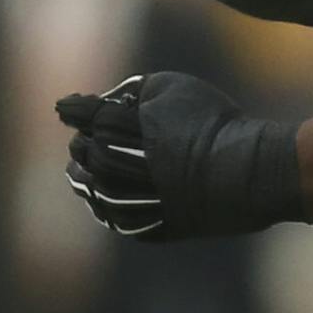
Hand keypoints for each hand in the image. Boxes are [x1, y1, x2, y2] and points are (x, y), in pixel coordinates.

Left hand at [57, 72, 301, 240]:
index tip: (63, 106)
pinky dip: (106, 209)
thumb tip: (114, 101)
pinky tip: (101, 201)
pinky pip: (121, 221)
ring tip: (77, 172)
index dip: (76, 110)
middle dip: (81, 145)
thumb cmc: (215, 123)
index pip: (92, 116)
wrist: (249, 170)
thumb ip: (140, 90)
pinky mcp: (160, 225)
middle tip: (78, 140)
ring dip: (85, 179)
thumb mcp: (177, 87)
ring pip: (99, 193)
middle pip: (91, 156)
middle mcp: (129, 168)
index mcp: (132, 130)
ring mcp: (144, 201)